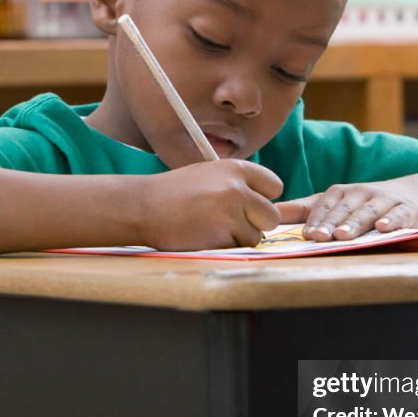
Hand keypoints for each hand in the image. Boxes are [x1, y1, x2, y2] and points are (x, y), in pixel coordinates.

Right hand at [138, 160, 282, 249]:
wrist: (142, 206)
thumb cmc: (174, 193)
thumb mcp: (209, 175)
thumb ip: (237, 185)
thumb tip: (265, 206)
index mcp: (236, 168)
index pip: (275, 186)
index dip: (263, 200)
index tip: (249, 206)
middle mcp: (237, 187)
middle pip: (272, 216)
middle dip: (256, 225)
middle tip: (232, 224)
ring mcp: (230, 210)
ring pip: (256, 236)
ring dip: (239, 238)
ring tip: (212, 229)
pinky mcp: (221, 233)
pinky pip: (238, 247)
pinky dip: (225, 247)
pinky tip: (204, 236)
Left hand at [275, 180, 417, 239]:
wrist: (410, 195)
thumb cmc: (362, 204)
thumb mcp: (333, 203)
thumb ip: (303, 209)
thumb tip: (271, 214)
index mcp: (340, 193)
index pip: (324, 206)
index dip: (315, 220)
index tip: (306, 234)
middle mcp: (361, 193)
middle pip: (344, 210)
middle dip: (331, 223)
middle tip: (319, 237)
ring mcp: (384, 201)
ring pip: (367, 213)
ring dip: (355, 223)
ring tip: (343, 235)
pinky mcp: (406, 210)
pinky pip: (398, 216)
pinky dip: (391, 221)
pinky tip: (383, 229)